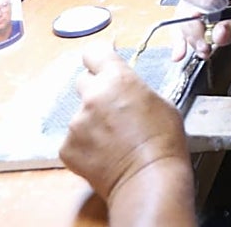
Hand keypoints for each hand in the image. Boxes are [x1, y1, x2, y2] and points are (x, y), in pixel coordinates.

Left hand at [59, 43, 190, 202]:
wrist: (148, 178)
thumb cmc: (163, 141)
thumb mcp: (160, 101)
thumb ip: (135, 89)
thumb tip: (126, 90)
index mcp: (117, 78)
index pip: (94, 53)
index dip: (98, 59)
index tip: (100, 64)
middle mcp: (92, 96)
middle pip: (83, 82)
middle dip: (96, 92)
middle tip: (113, 109)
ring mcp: (76, 123)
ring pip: (79, 114)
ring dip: (91, 122)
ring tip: (113, 139)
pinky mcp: (67, 147)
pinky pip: (73, 139)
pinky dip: (85, 145)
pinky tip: (104, 154)